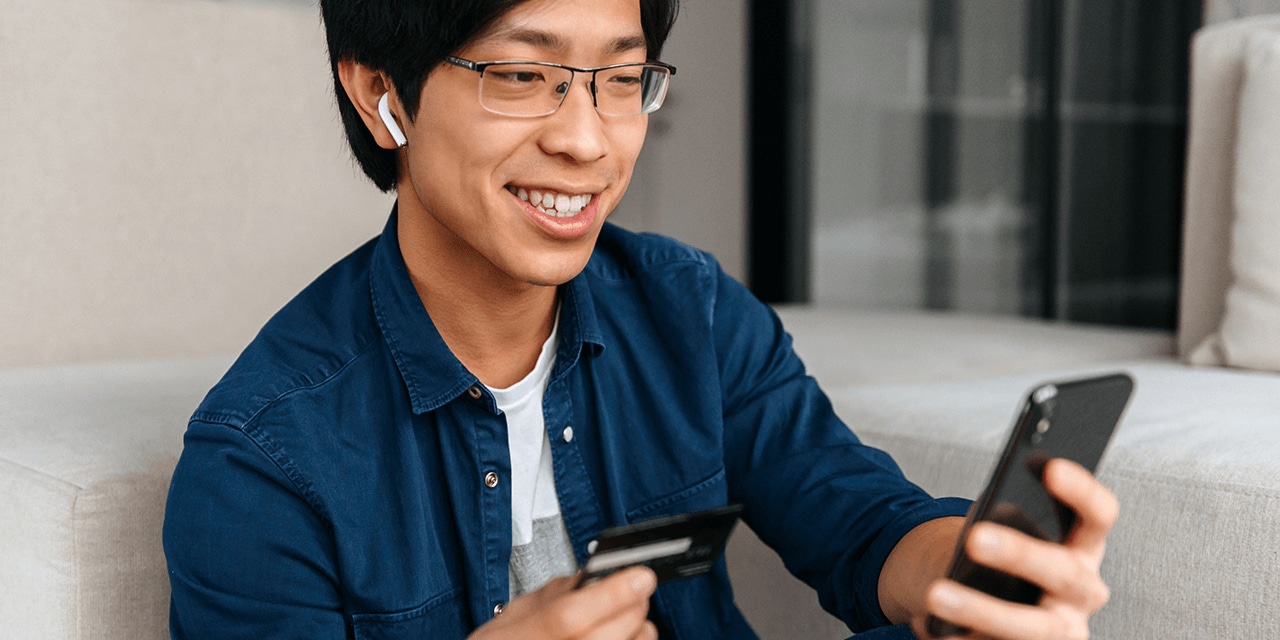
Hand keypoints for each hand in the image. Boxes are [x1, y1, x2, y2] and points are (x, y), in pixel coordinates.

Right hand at [467, 566, 657, 639]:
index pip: (569, 616)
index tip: (640, 576)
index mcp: (517, 639)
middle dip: (632, 607)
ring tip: (629, 620)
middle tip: (637, 590)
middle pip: (606, 636)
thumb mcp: (509, 621)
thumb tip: (590, 577)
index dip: (610, 594)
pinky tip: (622, 639)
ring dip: (637, 633)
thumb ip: (549, 597)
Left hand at [912, 459, 1119, 639]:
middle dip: (1020, 555)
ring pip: (1032, 628)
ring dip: (982, 610)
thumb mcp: (1009, 531)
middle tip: (974, 537)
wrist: (999, 603)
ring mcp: (1066, 630)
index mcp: (1085, 546)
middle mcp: (1085, 591)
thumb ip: (1004, 520)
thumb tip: (979, 524)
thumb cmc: (1006, 555)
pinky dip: (961, 637)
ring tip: (935, 595)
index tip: (1050, 465)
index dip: (1082, 491)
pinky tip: (929, 625)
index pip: (1099, 515)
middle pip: (1064, 572)